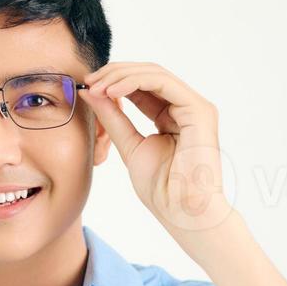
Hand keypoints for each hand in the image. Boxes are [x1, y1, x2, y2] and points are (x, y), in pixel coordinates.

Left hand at [79, 61, 232, 232]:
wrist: (183, 212)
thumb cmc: (163, 189)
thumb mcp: (129, 145)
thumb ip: (113, 118)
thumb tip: (90, 92)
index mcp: (171, 116)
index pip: (141, 86)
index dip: (112, 82)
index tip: (87, 86)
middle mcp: (185, 107)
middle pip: (148, 74)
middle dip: (115, 73)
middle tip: (88, 80)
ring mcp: (195, 107)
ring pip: (155, 73)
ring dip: (121, 75)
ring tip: (97, 86)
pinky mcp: (199, 110)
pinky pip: (163, 83)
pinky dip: (134, 82)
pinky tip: (112, 92)